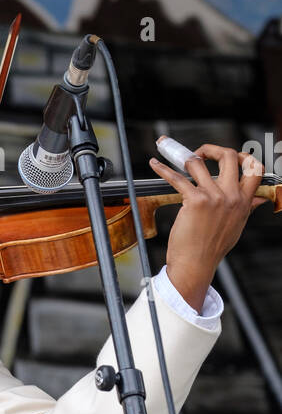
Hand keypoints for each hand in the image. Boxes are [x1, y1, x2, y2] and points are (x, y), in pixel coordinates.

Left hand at [149, 142, 266, 310]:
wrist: (196, 264)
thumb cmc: (212, 247)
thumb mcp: (237, 226)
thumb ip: (247, 208)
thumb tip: (258, 199)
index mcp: (244, 201)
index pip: (255, 169)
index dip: (243, 157)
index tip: (228, 155)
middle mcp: (232, 196)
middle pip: (230, 156)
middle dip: (213, 149)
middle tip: (201, 153)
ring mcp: (214, 197)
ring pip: (199, 163)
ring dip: (186, 159)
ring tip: (177, 162)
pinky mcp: (195, 201)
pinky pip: (177, 177)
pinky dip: (163, 169)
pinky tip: (155, 165)